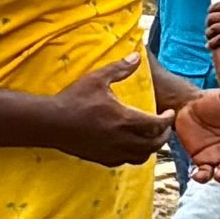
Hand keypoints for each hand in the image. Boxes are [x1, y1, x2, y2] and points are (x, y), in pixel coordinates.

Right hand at [45, 56, 172, 166]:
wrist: (50, 123)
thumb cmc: (73, 99)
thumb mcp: (97, 79)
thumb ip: (119, 68)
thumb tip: (137, 56)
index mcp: (124, 119)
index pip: (156, 125)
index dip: (167, 120)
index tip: (170, 113)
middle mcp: (121, 139)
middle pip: (154, 144)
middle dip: (163, 135)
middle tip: (164, 126)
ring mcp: (111, 152)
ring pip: (142, 156)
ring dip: (151, 148)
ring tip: (151, 136)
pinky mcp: (101, 159)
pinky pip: (126, 162)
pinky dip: (135, 154)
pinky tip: (131, 144)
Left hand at [205, 0, 219, 48]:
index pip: (215, 6)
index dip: (211, 11)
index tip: (211, 14)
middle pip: (211, 18)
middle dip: (208, 23)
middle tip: (209, 27)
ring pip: (212, 29)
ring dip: (208, 34)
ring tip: (209, 37)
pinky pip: (218, 40)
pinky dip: (211, 43)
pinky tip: (210, 46)